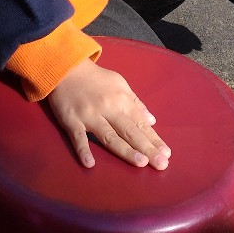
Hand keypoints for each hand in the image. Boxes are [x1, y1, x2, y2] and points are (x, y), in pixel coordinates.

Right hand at [46, 58, 170, 169]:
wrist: (66, 68)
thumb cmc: (96, 78)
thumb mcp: (120, 84)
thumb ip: (135, 103)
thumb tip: (152, 121)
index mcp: (121, 100)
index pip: (141, 123)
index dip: (154, 139)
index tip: (167, 154)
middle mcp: (108, 108)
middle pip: (130, 131)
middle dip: (147, 148)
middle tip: (161, 164)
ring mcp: (89, 115)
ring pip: (110, 136)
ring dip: (126, 150)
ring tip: (141, 163)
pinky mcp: (71, 120)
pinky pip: (78, 137)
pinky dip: (83, 150)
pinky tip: (90, 164)